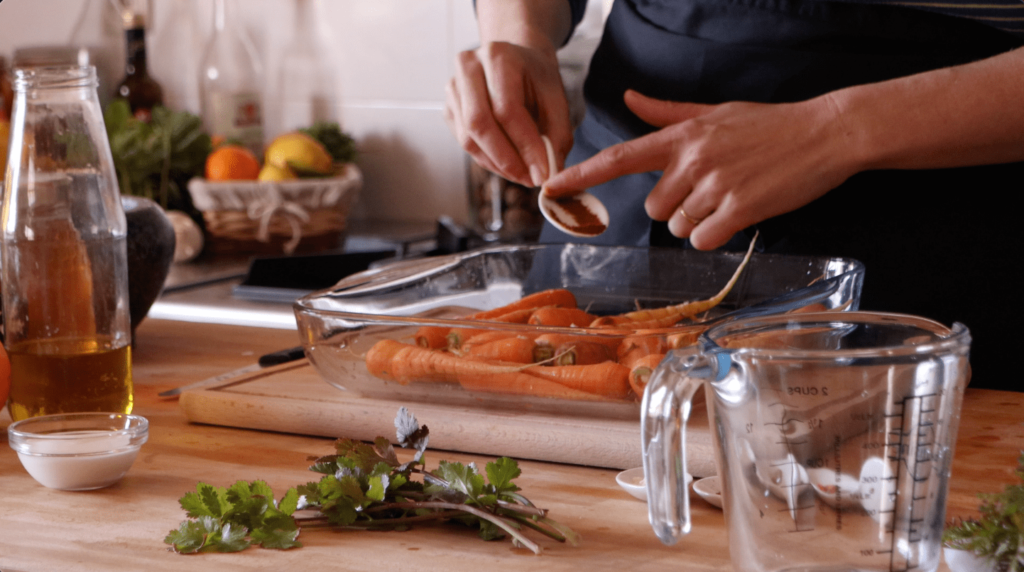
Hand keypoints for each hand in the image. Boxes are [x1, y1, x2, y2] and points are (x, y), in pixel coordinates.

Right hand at [445, 41, 573, 186]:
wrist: (515, 60)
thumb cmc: (536, 78)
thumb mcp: (556, 99)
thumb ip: (556, 135)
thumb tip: (549, 175)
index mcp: (498, 56)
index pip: (507, 109)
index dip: (525, 146)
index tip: (542, 173)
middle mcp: (468, 67)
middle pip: (479, 124)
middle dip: (506, 160)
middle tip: (530, 179)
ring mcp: (453, 88)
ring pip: (468, 138)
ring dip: (497, 164)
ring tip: (522, 175)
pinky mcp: (448, 107)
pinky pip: (464, 142)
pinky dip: (487, 160)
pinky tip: (507, 165)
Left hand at [543, 90, 862, 248]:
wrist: (825, 132)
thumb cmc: (768, 124)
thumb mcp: (714, 111)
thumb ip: (666, 113)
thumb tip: (628, 99)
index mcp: (681, 135)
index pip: (619, 158)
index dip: (580, 175)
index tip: (549, 189)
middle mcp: (691, 159)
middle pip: (653, 208)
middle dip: (675, 208)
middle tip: (711, 189)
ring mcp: (714, 184)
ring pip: (678, 227)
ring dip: (699, 222)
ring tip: (732, 195)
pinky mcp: (739, 208)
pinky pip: (703, 240)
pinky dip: (716, 236)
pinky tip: (739, 216)